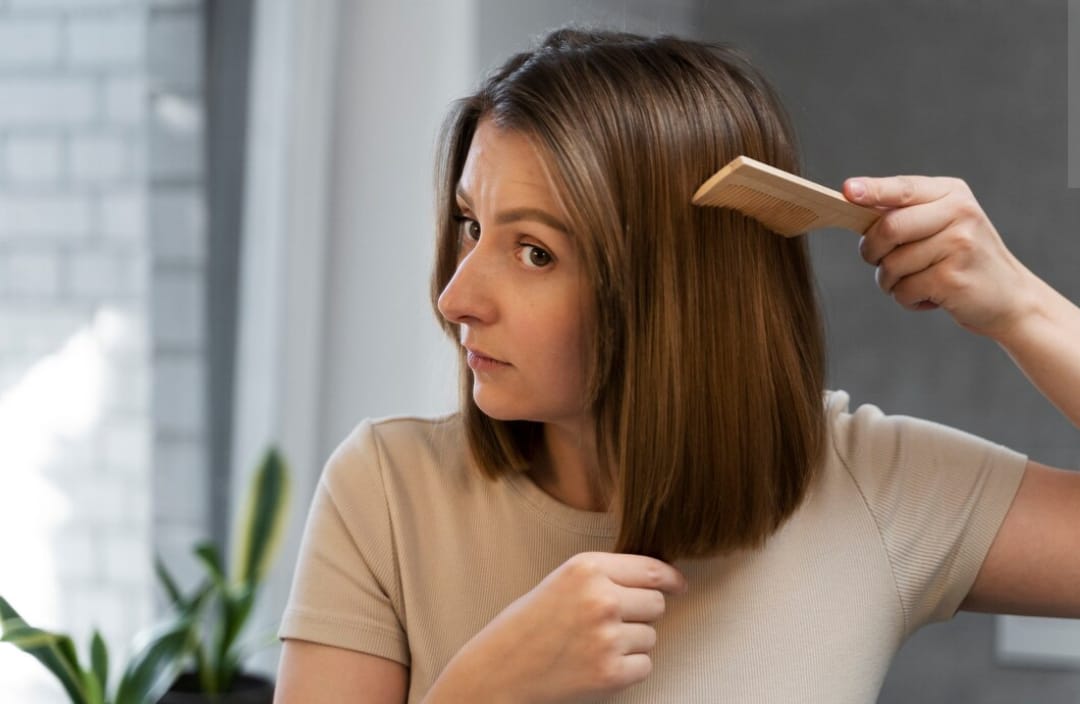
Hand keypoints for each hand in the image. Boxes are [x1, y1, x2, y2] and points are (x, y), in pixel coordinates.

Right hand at [425, 551, 686, 703]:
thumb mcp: (562, 581)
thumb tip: (661, 579)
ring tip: (592, 645)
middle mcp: (601, 598)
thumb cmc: (529, 623)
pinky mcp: (610, 672)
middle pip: (656, 604)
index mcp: (587, 568)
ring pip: (651, 636)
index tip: (677, 586)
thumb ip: (605, 575)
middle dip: (640, 614)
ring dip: (631, 642)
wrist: (498, 669)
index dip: (670, 580)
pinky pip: (644, 665)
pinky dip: (627, 668)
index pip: (652, 570)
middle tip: (608, 624)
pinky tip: (595, 664)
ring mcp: (608, 637)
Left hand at [843, 175, 1037, 338]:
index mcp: (951, 193)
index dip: (872, 190)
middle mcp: (959, 213)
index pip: (903, 188)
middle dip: (871, 251)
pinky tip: (930, 297)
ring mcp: (959, 244)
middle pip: (888, 228)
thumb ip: (906, 213)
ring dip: (890, 282)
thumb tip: (852, 199)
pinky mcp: (953, 278)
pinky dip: (907, 299)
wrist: (1010, 298)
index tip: (847, 191)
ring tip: (916, 282)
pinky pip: (903, 290)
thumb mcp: (943, 224)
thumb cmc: (961, 259)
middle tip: (877, 261)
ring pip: (891, 265)